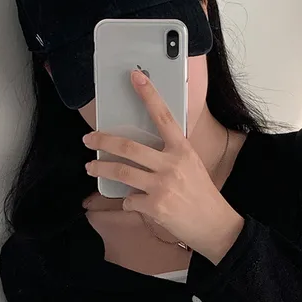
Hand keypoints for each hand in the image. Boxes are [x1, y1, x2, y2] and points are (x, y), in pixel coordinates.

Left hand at [83, 70, 244, 263]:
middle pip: (128, 147)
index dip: (148, 95)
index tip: (135, 77)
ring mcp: (161, 186)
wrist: (213, 224)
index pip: (163, 116)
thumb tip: (141, 148)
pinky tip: (134, 202)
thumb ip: (170, 154)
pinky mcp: (154, 206)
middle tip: (88, 139)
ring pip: (120, 172)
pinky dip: (128, 201)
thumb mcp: (191, 165)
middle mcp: (171, 164)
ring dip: (100, 170)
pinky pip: (129, 200)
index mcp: (182, 150)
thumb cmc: (201, 194)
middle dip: (102, 141)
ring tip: (91, 168)